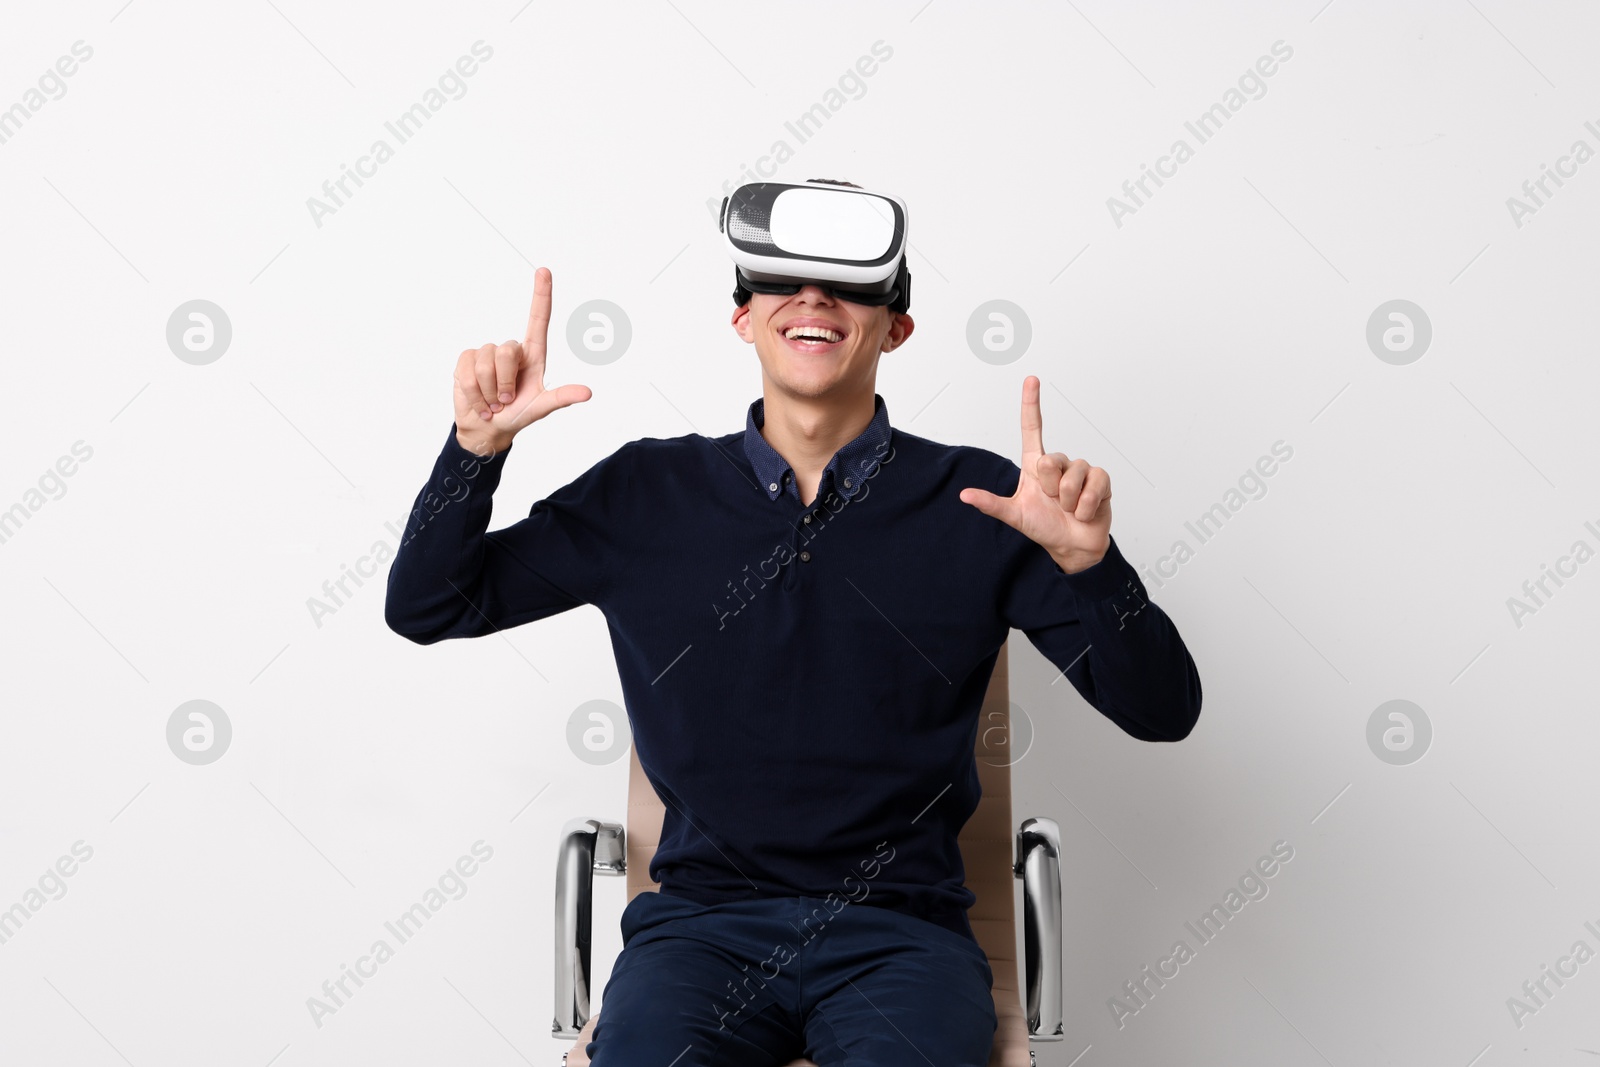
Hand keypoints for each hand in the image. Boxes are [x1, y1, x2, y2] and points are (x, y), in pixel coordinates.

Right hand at [453, 267, 591, 455]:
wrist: (487, 428)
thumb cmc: (518, 414)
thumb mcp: (541, 407)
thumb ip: (562, 398)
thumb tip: (587, 393)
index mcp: (532, 356)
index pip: (538, 320)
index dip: (541, 295)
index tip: (544, 271)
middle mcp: (510, 350)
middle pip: (507, 351)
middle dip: (504, 382)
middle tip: (505, 400)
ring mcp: (486, 353)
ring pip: (485, 364)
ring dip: (488, 392)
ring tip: (493, 402)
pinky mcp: (466, 360)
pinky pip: (467, 370)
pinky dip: (474, 393)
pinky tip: (479, 401)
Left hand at [958, 375, 1111, 572]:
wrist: (1072, 547)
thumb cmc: (1043, 526)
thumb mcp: (1015, 516)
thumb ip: (991, 504)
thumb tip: (965, 495)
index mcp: (1035, 465)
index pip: (1032, 428)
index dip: (1031, 403)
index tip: (1031, 379)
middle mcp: (1058, 463)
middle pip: (1052, 459)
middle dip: (1052, 488)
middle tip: (1054, 502)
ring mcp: (1081, 470)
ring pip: (1074, 474)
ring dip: (1070, 500)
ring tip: (1069, 509)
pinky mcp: (1101, 480)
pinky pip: (1095, 484)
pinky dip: (1087, 505)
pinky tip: (1085, 511)